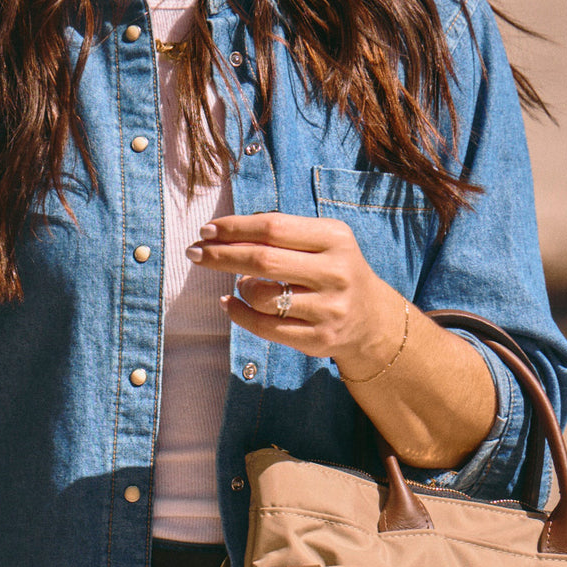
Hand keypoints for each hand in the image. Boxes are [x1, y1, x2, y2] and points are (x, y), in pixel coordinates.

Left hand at [185, 213, 405, 378]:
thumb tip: (221, 234)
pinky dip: (239, 315)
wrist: (372, 319)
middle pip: (262, 261)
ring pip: (261, 297)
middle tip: (195, 253)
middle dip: (221, 255)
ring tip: (241, 284)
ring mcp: (328, 309)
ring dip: (240, 287)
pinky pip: (265, 327)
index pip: (273, 227)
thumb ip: (281, 234)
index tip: (206, 230)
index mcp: (335, 238)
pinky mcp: (318, 339)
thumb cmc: (333, 271)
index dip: (234, 228)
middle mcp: (335, 273)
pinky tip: (230, 304)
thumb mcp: (321, 242)